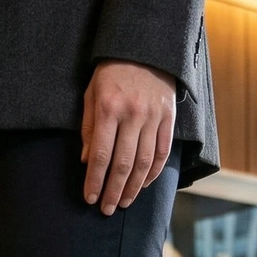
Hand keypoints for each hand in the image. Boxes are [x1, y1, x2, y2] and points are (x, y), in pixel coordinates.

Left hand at [81, 61, 175, 215]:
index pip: (101, 155)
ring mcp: (152, 117)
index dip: (95, 181)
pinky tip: (143, 185)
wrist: (145, 47)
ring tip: (124, 202)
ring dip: (133, 187)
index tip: (90, 198)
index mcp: (109, 108)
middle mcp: (132, 115)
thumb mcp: (91, 94)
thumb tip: (88, 161)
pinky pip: (161, 152)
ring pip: (143, 163)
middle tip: (107, 209)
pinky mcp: (168, 118)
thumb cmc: (111, 73)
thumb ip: (89, 128)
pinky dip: (153, 173)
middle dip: (113, 191)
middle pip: (122, 164)